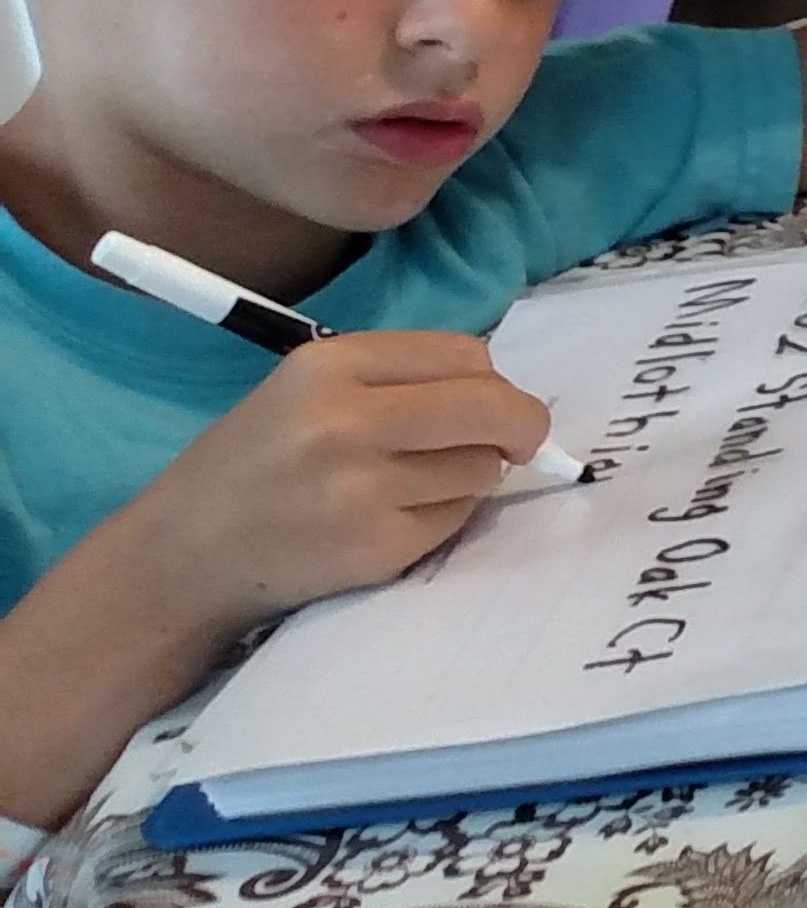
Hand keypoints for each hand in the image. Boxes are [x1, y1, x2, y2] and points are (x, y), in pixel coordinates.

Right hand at [120, 333, 550, 635]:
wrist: (185, 552)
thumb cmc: (252, 464)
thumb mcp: (304, 391)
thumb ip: (395, 380)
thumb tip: (499, 391)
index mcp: (330, 364)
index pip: (466, 354)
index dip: (493, 380)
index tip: (490, 401)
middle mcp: (347, 420)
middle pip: (493, 408)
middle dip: (521, 426)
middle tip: (517, 443)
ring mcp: (364, 488)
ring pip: (482, 468)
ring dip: (471, 476)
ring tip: (411, 485)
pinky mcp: (378, 546)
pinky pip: (457, 519)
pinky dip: (445, 518)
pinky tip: (393, 518)